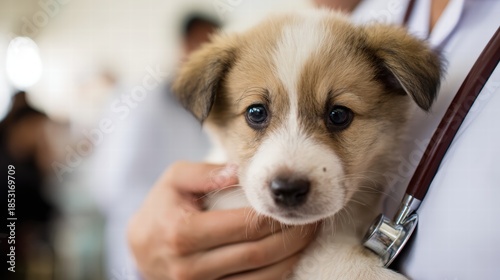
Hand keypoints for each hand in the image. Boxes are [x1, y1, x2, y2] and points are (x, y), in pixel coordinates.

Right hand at [127, 161, 316, 279]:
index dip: (276, 216)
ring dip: (292, 258)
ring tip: (309, 237)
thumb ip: (205, 173)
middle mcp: (191, 267)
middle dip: (293, 237)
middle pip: (258, 254)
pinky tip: (290, 257)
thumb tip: (240, 172)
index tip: (296, 205)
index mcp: (183, 232)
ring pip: (261, 278)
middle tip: (313, 221)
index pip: (244, 225)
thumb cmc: (161, 208)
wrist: (140, 247)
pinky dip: (277, 275)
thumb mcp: (174, 180)